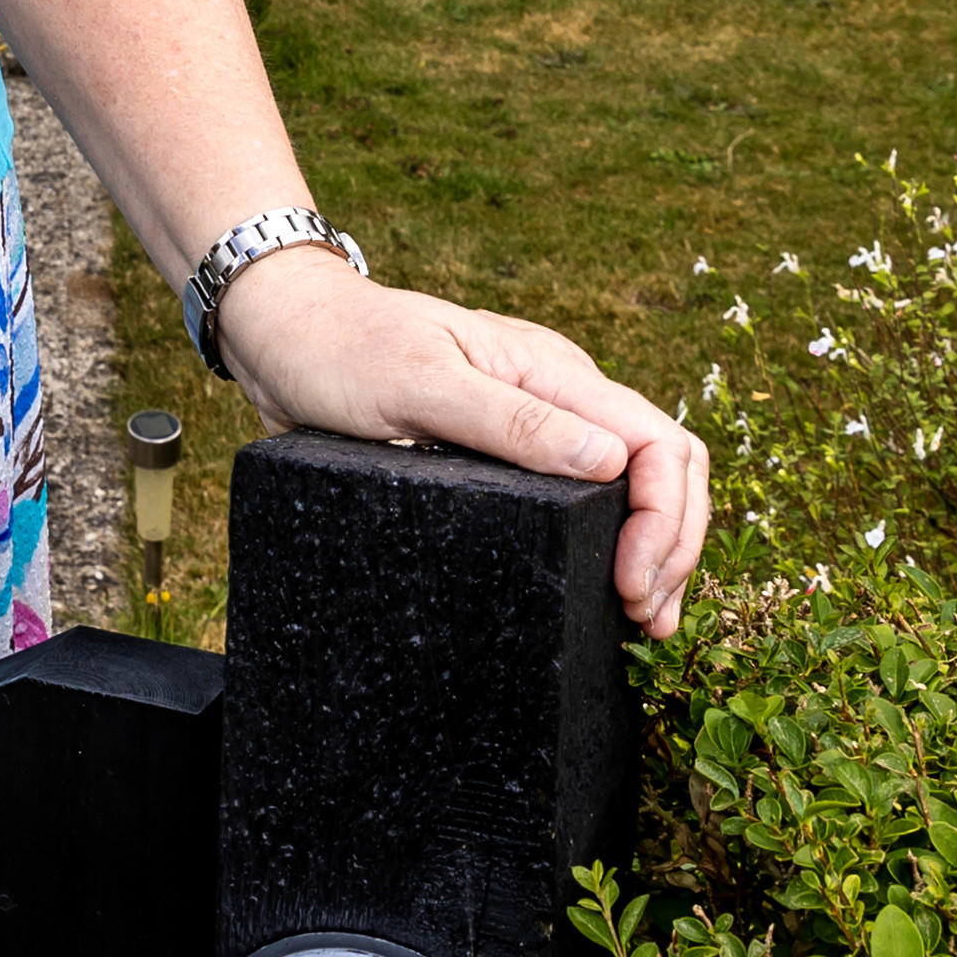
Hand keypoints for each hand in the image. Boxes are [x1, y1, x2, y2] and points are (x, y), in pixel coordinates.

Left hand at [211, 254, 713, 638]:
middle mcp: (558, 397)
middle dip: (673, 544)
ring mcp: (535, 425)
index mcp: (554, 372)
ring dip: (654, 550)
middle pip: (664, 467)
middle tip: (647, 620)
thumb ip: (512, 420)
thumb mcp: (420, 383)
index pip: (659, 444)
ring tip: (641, 620)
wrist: (283, 335)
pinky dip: (606, 543)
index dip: (665, 520)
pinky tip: (595, 587)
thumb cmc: (343, 349)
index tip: (632, 584)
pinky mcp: (502, 454)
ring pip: (633, 485)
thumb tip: (610, 465)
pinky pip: (579, 497)